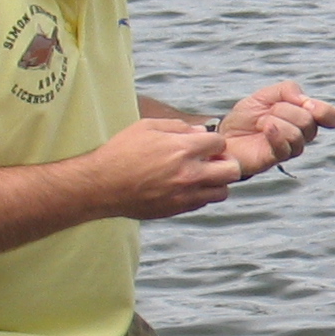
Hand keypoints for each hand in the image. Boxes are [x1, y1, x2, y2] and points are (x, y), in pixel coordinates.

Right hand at [86, 118, 239, 218]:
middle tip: (213, 161)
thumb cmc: (121, 153)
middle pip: (233, 170)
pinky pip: (204, 203)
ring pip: (223, 191)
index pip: (220, 143)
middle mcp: (189, 174)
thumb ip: (178, 127)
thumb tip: (199, 132)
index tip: (205, 144)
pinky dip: (202, 194)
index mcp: (182, 149)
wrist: (101, 185)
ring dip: (217, 182)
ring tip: (202, 176)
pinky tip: (187, 186)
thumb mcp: (146, 127)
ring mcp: (185, 194)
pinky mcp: (178, 209)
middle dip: (226, 162)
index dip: (214, 142)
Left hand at [214, 80, 334, 177]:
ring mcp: (291, 148)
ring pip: (298, 134)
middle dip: (284, 110)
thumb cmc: (246, 117)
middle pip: (308, 121)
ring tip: (261, 123)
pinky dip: (275, 134)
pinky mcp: (278, 158)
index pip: (331, 116)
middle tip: (268, 112)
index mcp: (304, 116)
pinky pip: (285, 147)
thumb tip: (305, 100)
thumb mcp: (265, 95)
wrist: (224, 135)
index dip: (324, 111)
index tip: (306, 104)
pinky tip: (264, 129)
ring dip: (276, 121)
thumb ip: (288, 90)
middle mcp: (303, 134)